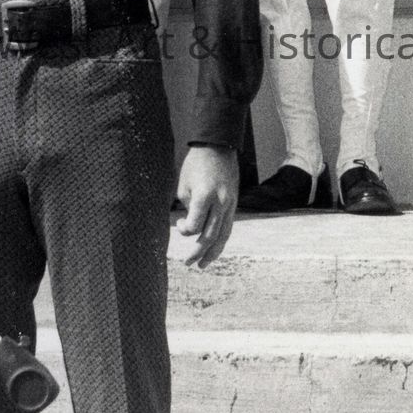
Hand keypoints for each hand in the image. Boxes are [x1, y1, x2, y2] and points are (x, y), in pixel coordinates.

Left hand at [172, 143, 238, 269]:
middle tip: (188, 263)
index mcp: (204, 196)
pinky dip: (220, 240)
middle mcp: (220, 202)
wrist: (218, 147)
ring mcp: (230, 204)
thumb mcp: (185, 185)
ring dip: (213, 252)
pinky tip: (214, 249)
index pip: (195, 225)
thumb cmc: (196, 165)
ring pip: (223, 235)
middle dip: (198, 252)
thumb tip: (192, 224)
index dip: (184, 230)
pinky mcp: (234, 204)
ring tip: (203, 265)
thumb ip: (189, 208)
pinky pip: (228, 227)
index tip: (178, 224)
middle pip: (210, 236)